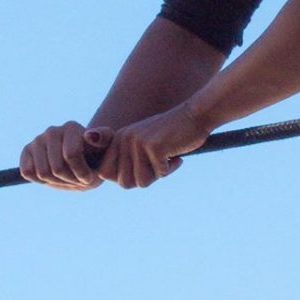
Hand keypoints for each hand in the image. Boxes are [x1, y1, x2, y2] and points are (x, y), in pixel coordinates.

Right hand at [19, 121, 106, 190]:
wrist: (83, 161)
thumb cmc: (97, 155)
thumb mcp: (108, 147)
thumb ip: (104, 138)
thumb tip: (89, 136)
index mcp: (71, 127)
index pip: (71, 155)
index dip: (81, 173)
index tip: (90, 177)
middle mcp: (52, 131)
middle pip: (57, 168)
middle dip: (70, 180)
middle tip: (78, 179)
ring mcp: (38, 140)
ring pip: (42, 173)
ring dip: (57, 182)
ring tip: (68, 177)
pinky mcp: (27, 151)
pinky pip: (28, 173)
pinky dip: (40, 181)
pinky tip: (53, 176)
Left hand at [94, 100, 210, 188]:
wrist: (195, 116)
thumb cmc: (172, 134)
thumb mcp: (143, 144)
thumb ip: (129, 160)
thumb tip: (121, 183)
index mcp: (118, 139)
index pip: (104, 173)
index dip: (122, 178)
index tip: (141, 170)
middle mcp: (124, 139)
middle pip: (124, 182)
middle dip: (144, 179)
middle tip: (157, 167)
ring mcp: (138, 142)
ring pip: (141, 182)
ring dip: (158, 175)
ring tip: (167, 161)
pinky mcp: (154, 147)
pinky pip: (160, 174)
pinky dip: (171, 168)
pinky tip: (177, 156)